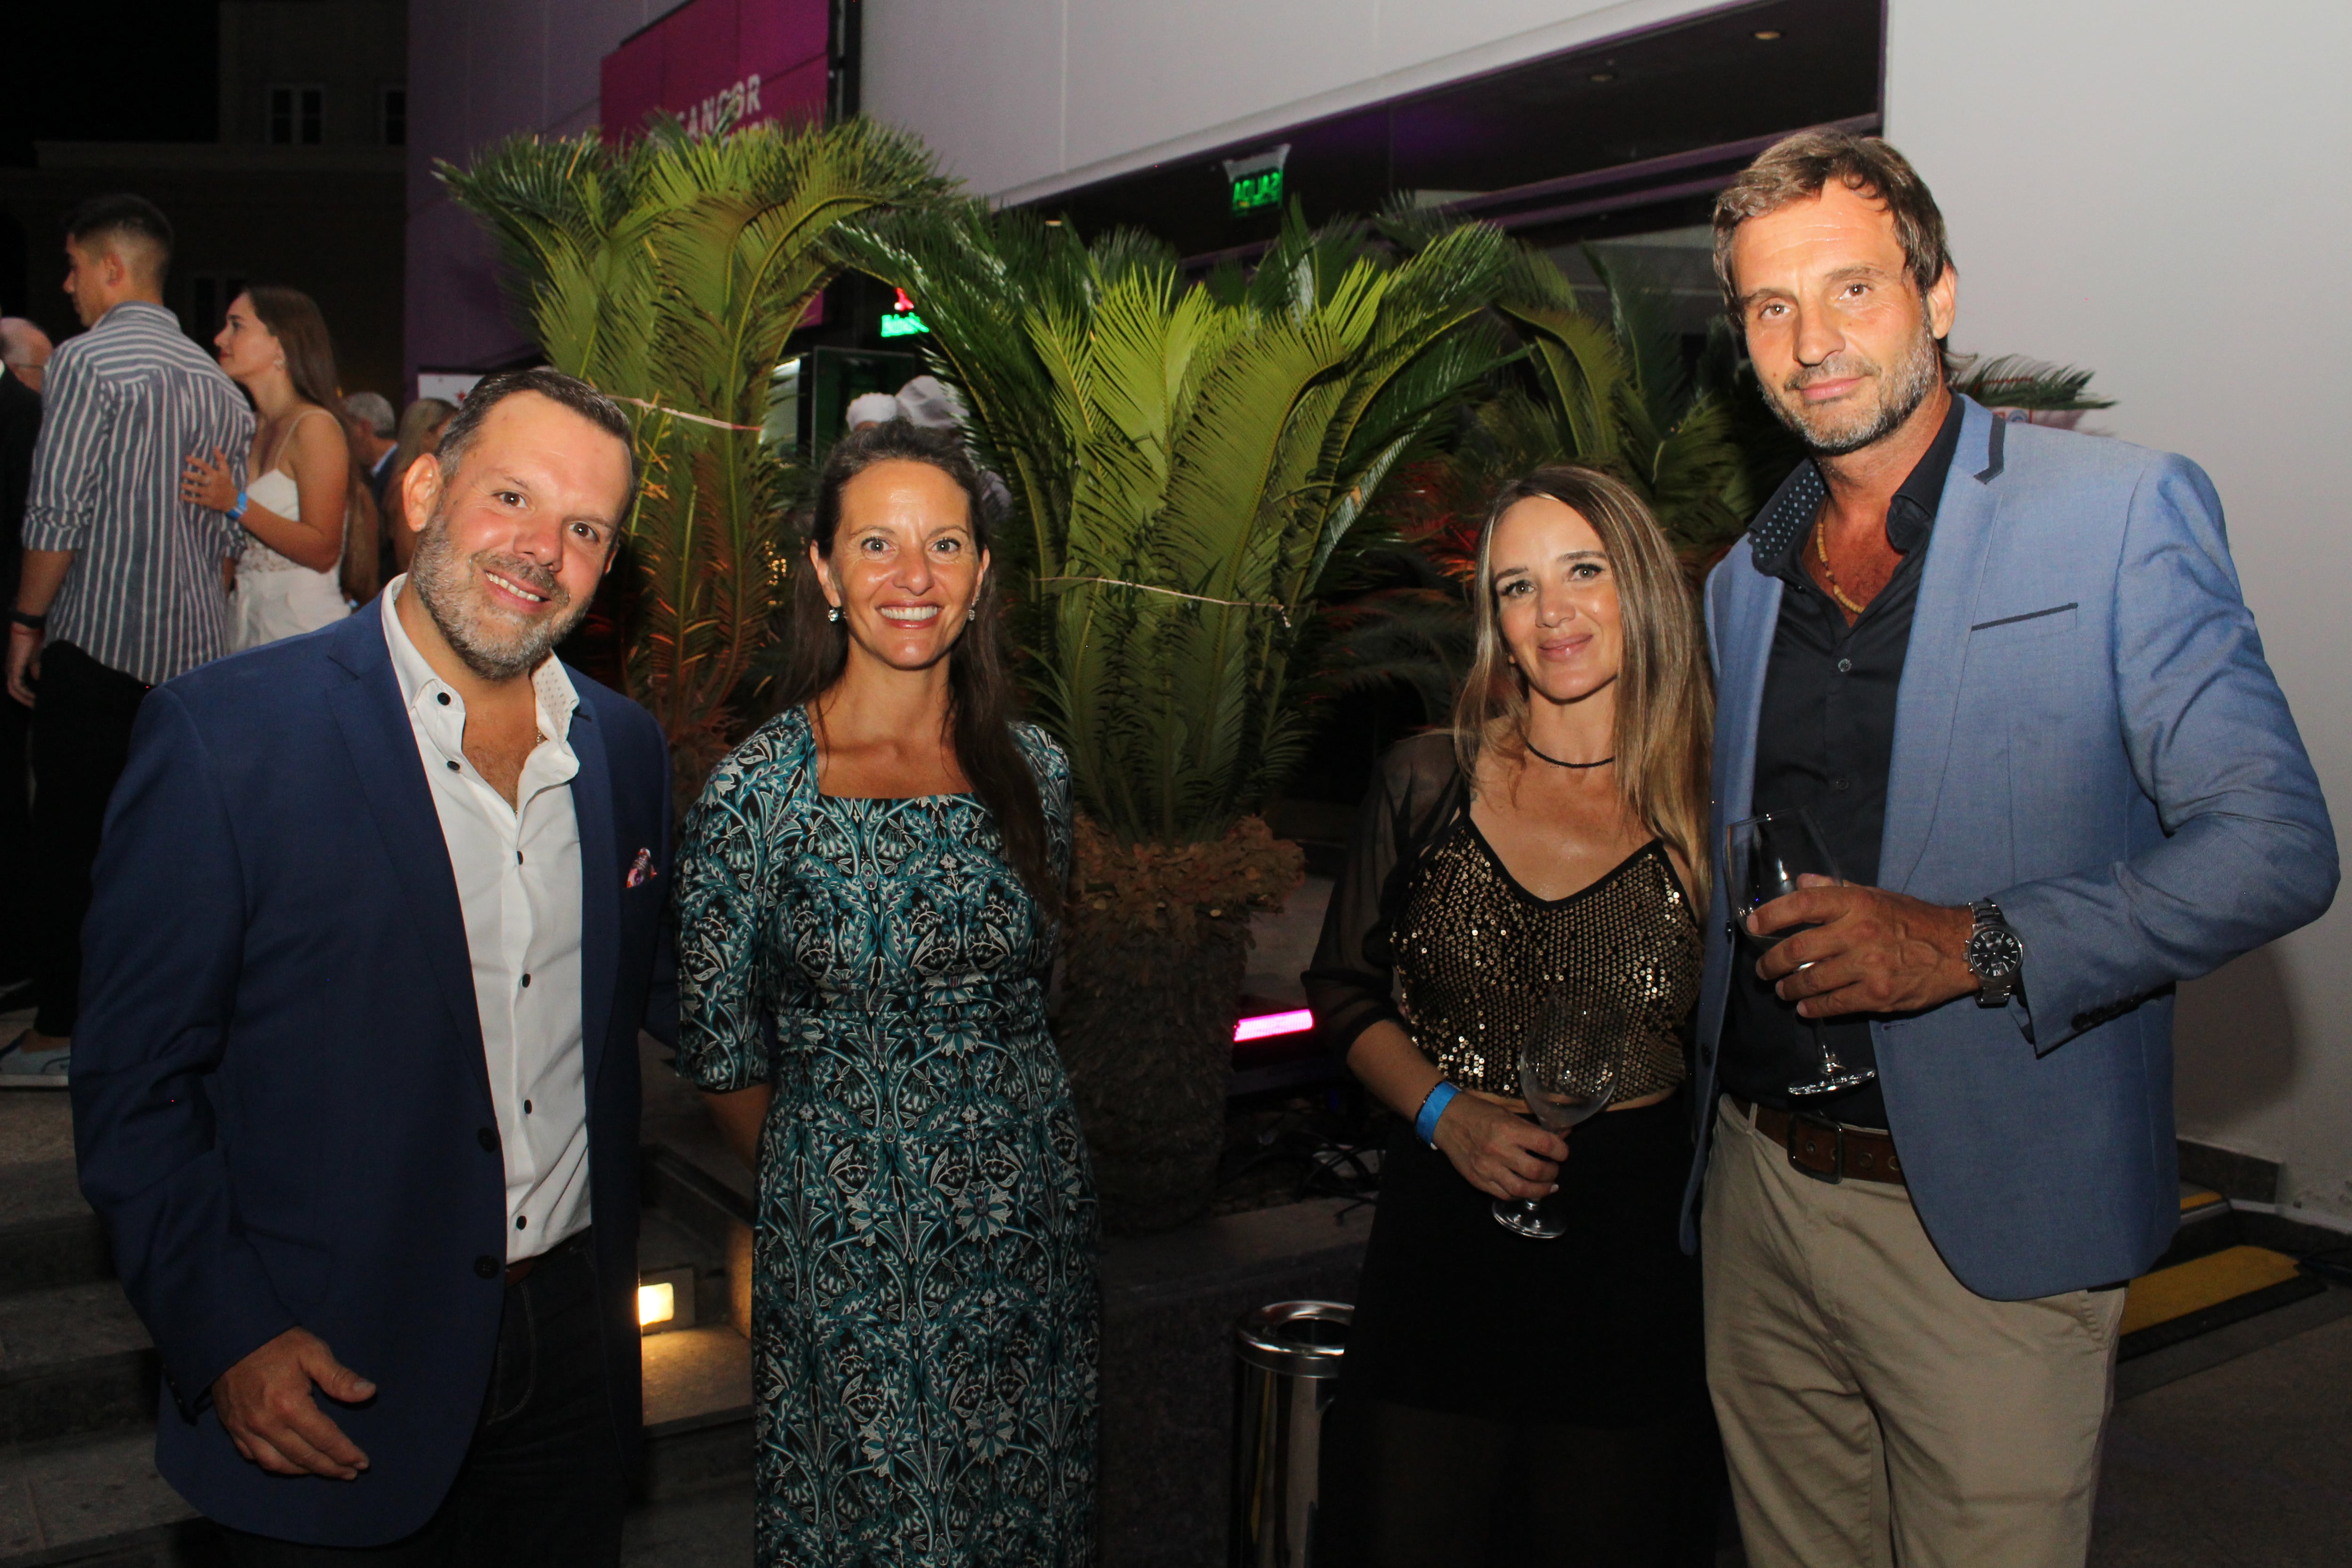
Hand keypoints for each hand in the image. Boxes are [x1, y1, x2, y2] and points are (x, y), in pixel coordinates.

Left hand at [5, 624, 38, 706]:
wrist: (27, 630)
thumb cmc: (33, 642)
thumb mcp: (37, 659)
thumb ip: (36, 669)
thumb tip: (39, 680)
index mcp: (15, 669)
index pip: (18, 687)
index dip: (26, 695)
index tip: (39, 702)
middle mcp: (10, 671)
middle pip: (14, 692)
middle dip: (25, 701)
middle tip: (37, 708)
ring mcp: (11, 671)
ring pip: (14, 691)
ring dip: (25, 699)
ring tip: (36, 705)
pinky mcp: (14, 669)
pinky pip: (17, 686)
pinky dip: (25, 693)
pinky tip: (34, 696)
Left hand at [180, 448, 237, 513]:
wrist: (232, 501)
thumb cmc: (226, 483)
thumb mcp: (226, 471)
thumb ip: (221, 459)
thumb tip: (215, 447)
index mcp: (217, 475)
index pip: (205, 466)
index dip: (195, 461)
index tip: (186, 457)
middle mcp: (213, 484)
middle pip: (200, 479)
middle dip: (191, 476)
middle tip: (183, 473)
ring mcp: (210, 494)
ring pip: (197, 490)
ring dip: (188, 487)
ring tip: (181, 484)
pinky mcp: (208, 502)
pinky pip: (196, 500)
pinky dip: (188, 498)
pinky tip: (181, 495)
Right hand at [211, 1327, 375, 1479]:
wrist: (231, 1336)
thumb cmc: (277, 1342)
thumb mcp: (313, 1351)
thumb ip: (340, 1377)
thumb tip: (369, 1393)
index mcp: (289, 1405)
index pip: (324, 1438)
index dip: (345, 1453)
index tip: (362, 1463)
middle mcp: (266, 1423)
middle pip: (303, 1456)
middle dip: (329, 1467)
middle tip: (350, 1473)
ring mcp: (246, 1429)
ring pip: (277, 1464)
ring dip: (303, 1471)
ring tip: (324, 1470)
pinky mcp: (232, 1428)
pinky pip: (254, 1457)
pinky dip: (275, 1464)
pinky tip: (289, 1463)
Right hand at [1431, 1092, 1570, 1201]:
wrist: (1445, 1119)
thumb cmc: (1480, 1112)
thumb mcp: (1508, 1113)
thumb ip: (1534, 1127)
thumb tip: (1563, 1135)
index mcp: (1508, 1129)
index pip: (1546, 1144)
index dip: (1561, 1151)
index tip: (1562, 1152)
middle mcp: (1498, 1150)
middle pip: (1537, 1171)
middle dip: (1553, 1172)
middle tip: (1553, 1168)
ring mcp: (1487, 1168)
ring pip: (1522, 1190)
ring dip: (1541, 1190)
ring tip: (1547, 1185)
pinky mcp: (1478, 1180)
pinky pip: (1505, 1195)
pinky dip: (1520, 1194)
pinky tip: (1525, 1188)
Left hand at [1751, 875, 1976, 1016]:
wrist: (1960, 948)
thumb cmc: (1914, 920)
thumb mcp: (1877, 895)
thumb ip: (1838, 889)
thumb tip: (1803, 880)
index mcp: (1856, 903)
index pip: (1802, 904)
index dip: (1771, 915)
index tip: (1753, 925)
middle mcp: (1858, 932)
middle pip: (1797, 949)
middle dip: (1772, 963)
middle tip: (1763, 970)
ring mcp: (1867, 966)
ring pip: (1811, 981)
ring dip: (1789, 988)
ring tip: (1783, 990)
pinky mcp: (1877, 995)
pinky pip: (1833, 1004)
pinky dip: (1814, 1007)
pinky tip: (1806, 1007)